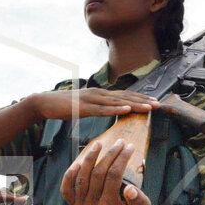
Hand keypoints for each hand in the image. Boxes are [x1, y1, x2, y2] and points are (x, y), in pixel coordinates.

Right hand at [29, 88, 157, 121]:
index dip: (140, 98)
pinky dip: (116, 109)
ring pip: (117, 102)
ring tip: (149, 107)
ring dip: (135, 104)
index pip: (124, 96)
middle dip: (143, 100)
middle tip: (159, 104)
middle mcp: (99, 93)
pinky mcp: (84, 107)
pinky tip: (127, 110)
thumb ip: (99, 107)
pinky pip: (103, 109)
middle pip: (125, 97)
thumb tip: (110, 111)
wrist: (45, 103)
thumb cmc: (65, 106)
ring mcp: (92, 99)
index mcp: (100, 94)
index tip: (154, 102)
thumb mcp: (86, 106)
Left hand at [61, 140, 151, 204]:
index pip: (114, 176)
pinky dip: (69, 177)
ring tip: (98, 144)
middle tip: (119, 142)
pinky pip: (66, 190)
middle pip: (98, 174)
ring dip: (89, 159)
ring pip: (82, 178)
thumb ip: (138, 199)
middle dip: (110, 155)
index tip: (129, 147)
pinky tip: (77, 163)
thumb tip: (130, 190)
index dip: (122, 159)